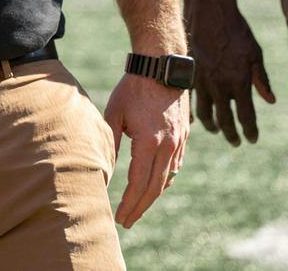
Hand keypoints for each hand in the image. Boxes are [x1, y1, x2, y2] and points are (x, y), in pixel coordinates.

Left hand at [103, 72, 190, 228]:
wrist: (162, 66)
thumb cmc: (134, 87)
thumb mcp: (115, 113)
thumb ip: (111, 143)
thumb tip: (104, 169)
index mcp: (150, 142)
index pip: (139, 183)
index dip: (129, 203)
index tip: (120, 217)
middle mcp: (169, 147)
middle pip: (155, 188)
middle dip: (140, 207)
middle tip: (126, 221)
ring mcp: (179, 143)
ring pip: (166, 179)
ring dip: (152, 195)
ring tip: (136, 206)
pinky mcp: (183, 138)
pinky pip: (174, 167)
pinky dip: (163, 180)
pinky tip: (153, 186)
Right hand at [185, 0, 274, 144]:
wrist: (209, 11)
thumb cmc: (236, 30)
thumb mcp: (254, 53)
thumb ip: (260, 79)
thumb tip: (269, 101)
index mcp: (239, 82)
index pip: (247, 117)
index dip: (250, 131)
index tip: (252, 139)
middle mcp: (220, 85)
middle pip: (225, 120)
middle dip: (231, 134)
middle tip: (235, 142)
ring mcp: (202, 80)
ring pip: (205, 113)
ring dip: (212, 125)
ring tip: (216, 130)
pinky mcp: (189, 72)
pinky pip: (189, 99)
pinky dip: (192, 111)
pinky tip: (194, 117)